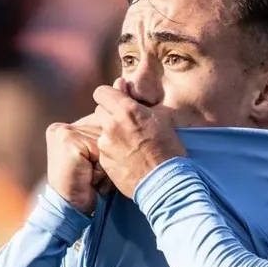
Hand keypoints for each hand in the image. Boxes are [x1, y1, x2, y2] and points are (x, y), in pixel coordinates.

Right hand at [45, 119, 105, 215]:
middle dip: (108, 153)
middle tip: (93, 175)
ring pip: (103, 138)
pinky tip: (90, 178)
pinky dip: (101, 166)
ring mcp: (63, 133)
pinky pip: (100, 148)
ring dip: (106, 161)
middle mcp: (61, 128)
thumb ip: (101, 139)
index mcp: (64, 129)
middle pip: (102, 128)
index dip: (108, 145)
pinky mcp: (68, 141)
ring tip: (92, 177)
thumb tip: (123, 123)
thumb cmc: (88, 186)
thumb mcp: (94, 158)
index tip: (95, 168)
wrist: (71, 209)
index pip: (98, 122)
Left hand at [92, 80, 185, 198]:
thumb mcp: (162, 118)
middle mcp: (112, 124)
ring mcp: (106, 144)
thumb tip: (121, 83)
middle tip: (125, 124)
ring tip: (129, 145)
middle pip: (99, 110)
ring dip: (111, 134)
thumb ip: (139, 100)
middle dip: (110, 114)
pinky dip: (112, 152)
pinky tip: (127, 158)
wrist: (165, 183)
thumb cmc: (168, 150)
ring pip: (101, 131)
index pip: (101, 92)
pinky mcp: (104, 160)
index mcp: (127, 110)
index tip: (117, 102)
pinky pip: (104, 150)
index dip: (109, 96)